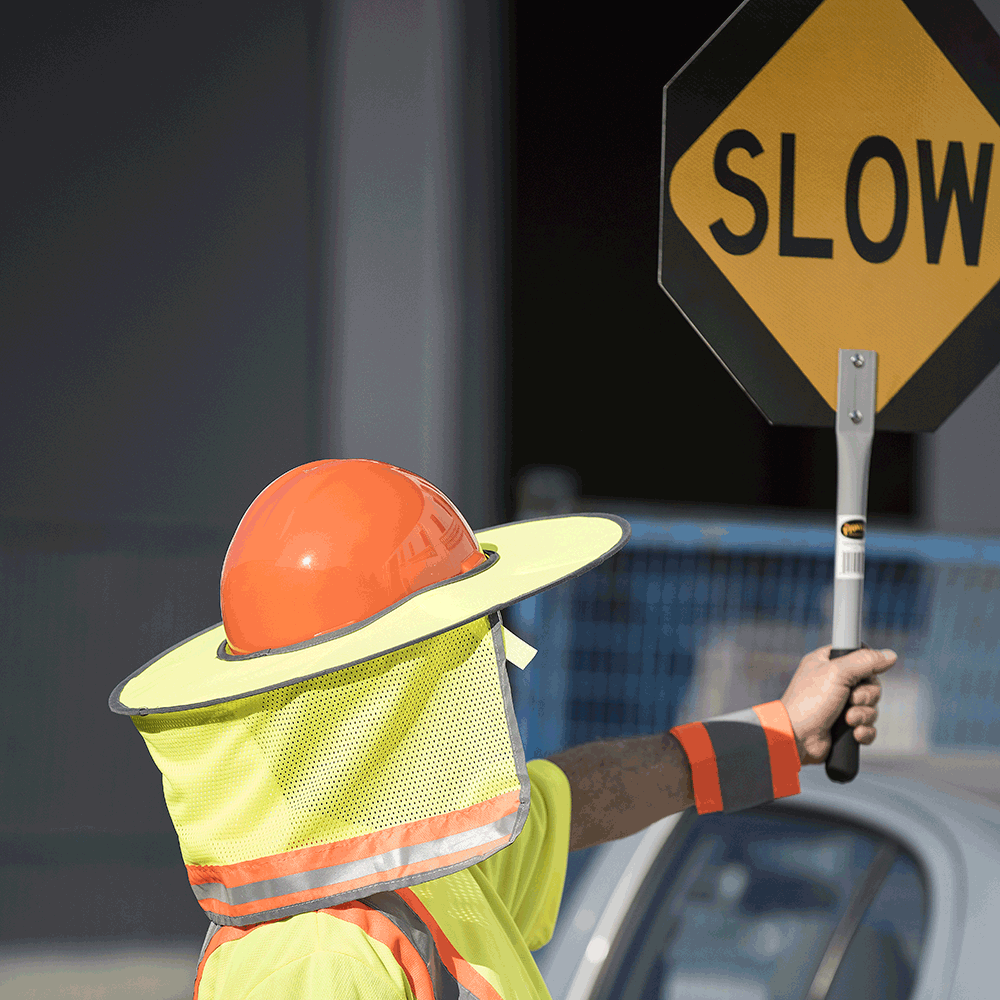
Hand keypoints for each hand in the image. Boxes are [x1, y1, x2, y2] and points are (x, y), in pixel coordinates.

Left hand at [780, 645, 896, 765]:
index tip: (860, 675)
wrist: (797, 738)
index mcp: (827, 663)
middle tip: (852, 700)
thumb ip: (865, 661)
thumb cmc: (810, 702)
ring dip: (863, 715)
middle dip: (866, 696)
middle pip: (871, 684)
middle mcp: (834, 682)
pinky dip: (864, 731)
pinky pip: (868, 727)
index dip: (866, 667)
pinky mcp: (844, 727)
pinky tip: (854, 734)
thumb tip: (890, 655)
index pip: (859, 657)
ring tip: (848, 720)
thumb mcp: (837, 673)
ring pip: (871, 707)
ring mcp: (839, 705)